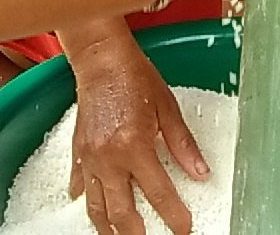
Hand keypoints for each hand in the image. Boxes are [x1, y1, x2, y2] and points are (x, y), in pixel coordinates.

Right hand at [64, 32, 208, 234]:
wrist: (101, 60)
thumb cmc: (135, 78)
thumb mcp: (168, 109)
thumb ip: (183, 145)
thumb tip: (201, 173)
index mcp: (135, 146)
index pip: (159, 193)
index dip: (174, 216)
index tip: (184, 229)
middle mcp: (109, 157)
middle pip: (122, 211)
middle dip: (136, 234)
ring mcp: (90, 157)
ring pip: (96, 206)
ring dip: (108, 228)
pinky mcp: (78, 152)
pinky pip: (80, 185)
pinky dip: (87, 200)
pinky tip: (92, 208)